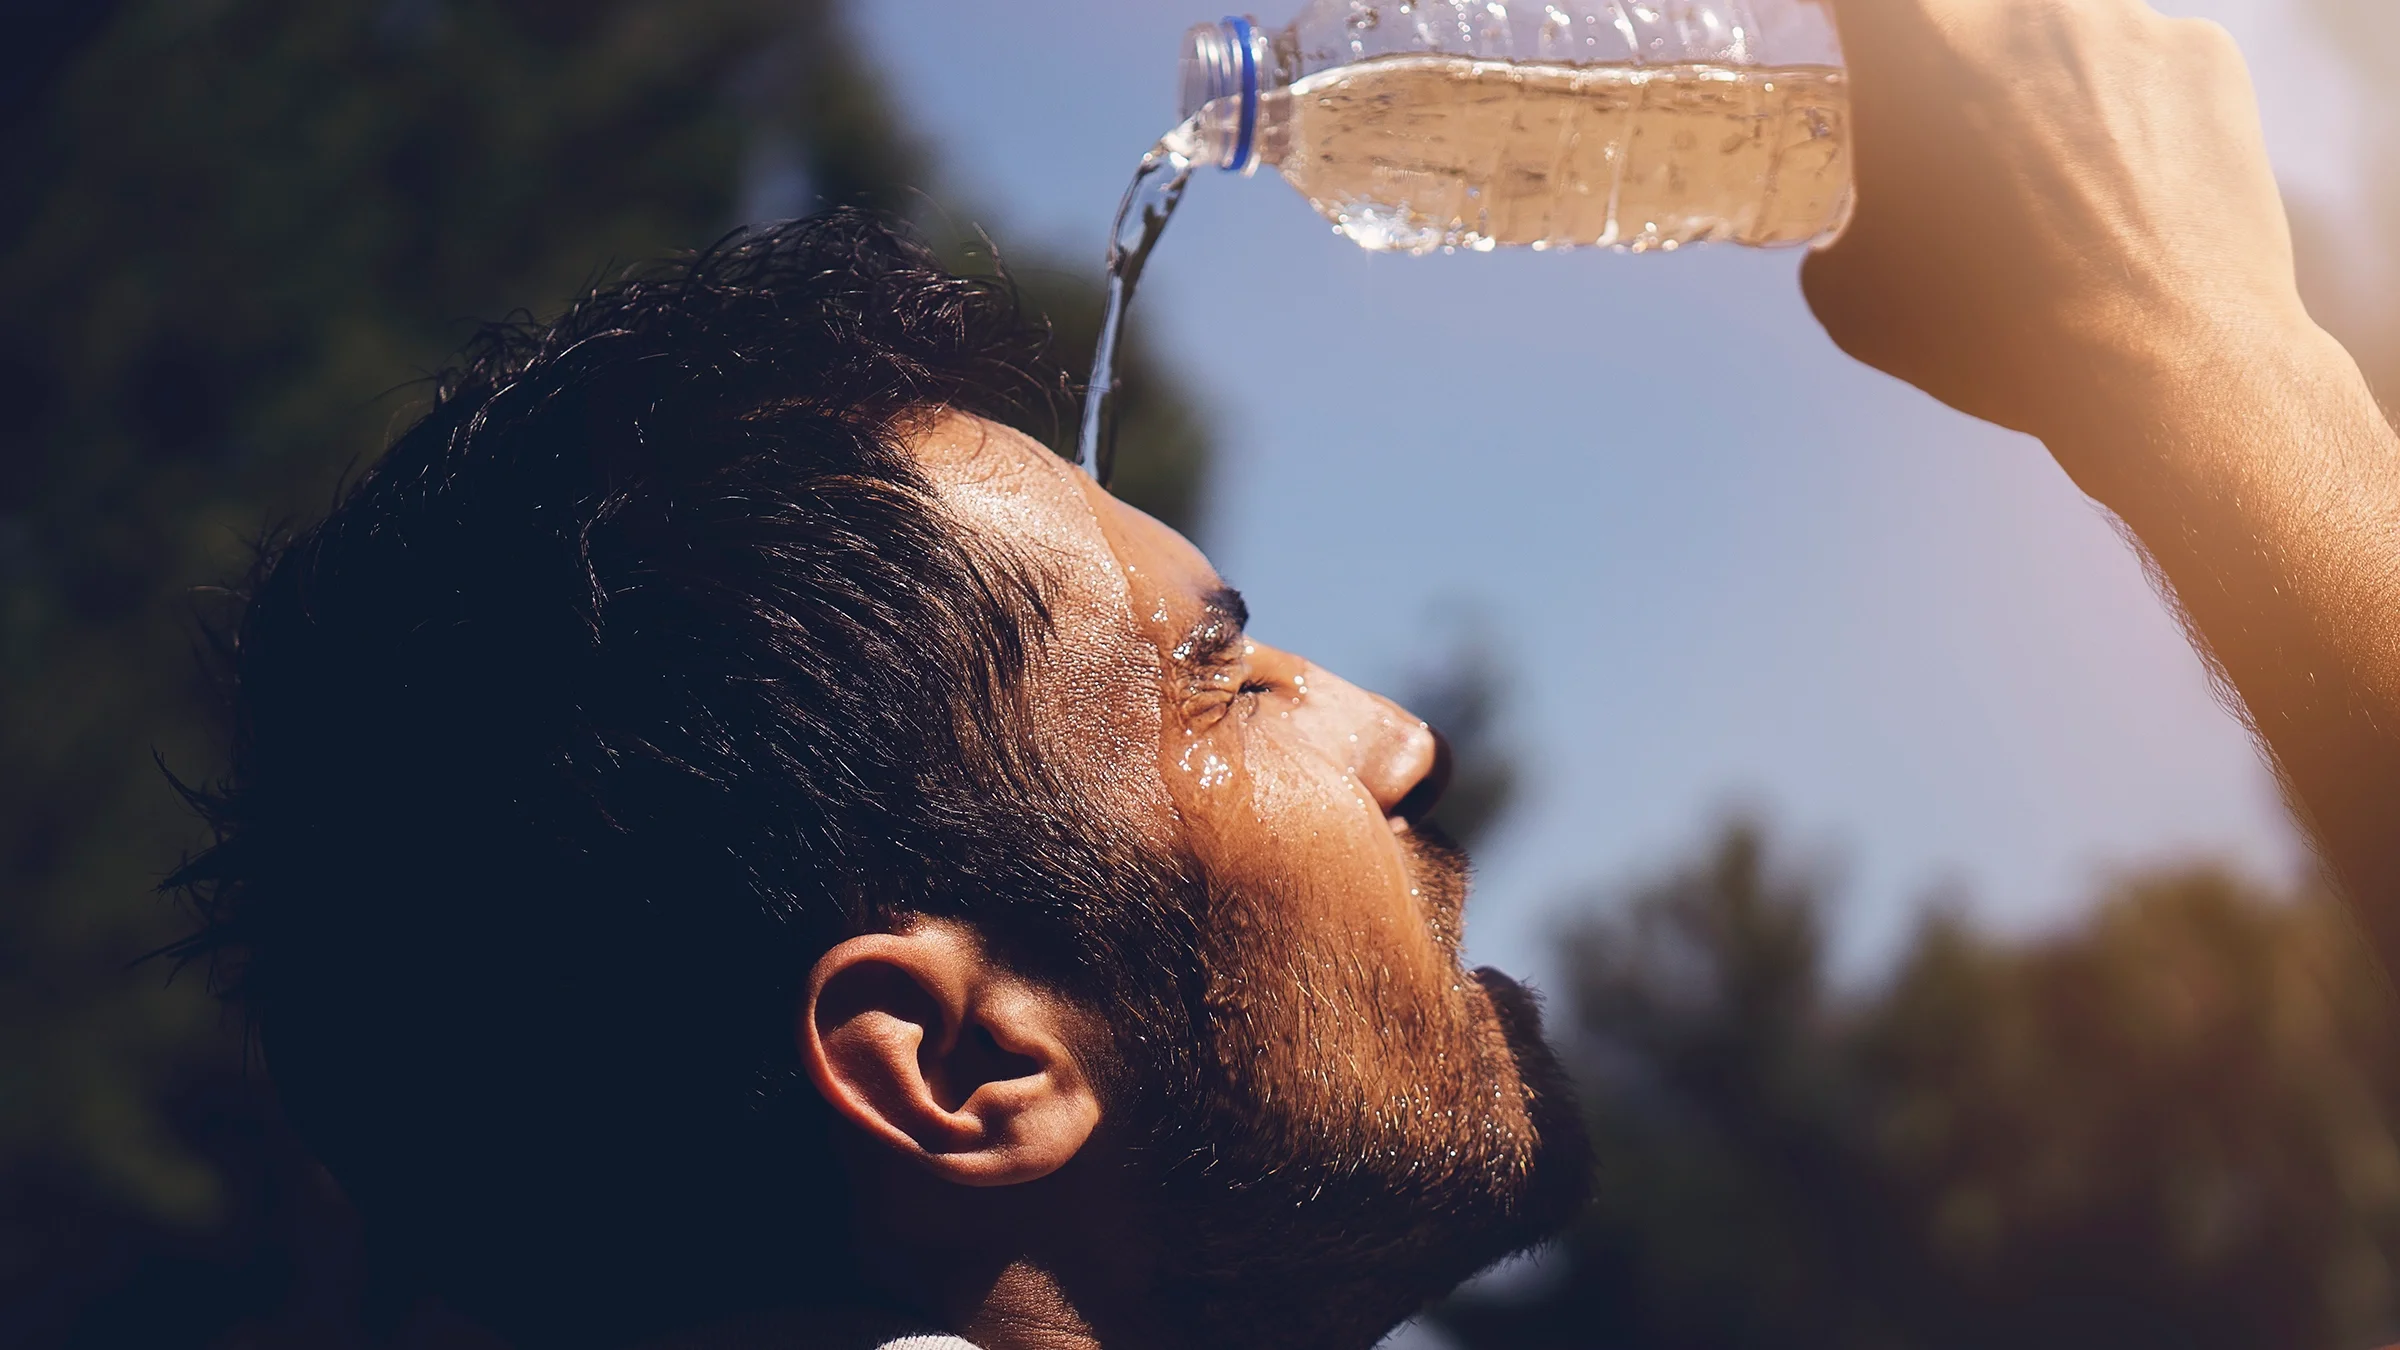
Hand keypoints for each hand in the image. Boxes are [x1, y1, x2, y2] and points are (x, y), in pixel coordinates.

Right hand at [1803, 0, 2312, 457]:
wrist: (2163, 366)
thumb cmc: (1997, 330)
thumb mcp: (1853, 295)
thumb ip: (1832, 226)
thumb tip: (1844, 229)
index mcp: (1918, 46)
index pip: (1860, 0)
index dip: (1845, 23)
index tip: (1846, 52)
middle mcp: (2022, 7)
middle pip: (1964, 14)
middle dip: (1946, 68)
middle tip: (1947, 142)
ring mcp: (2126, 21)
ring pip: (2055, 33)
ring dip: (2037, 87)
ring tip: (2046, 182)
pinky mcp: (2203, 56)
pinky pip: (2140, 60)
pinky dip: (2121, 110)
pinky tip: (2120, 190)